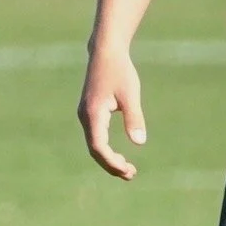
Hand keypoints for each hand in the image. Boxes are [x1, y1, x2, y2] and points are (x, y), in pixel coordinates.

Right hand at [79, 43, 145, 178]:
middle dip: (111, 165)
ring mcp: (85, 115)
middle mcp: (85, 117)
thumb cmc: (120, 70)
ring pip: (94, 145)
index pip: (99, 146)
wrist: (106, 51)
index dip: (111, 162)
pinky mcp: (89, 113)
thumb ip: (134, 118)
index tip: (128, 170)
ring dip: (109, 159)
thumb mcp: (131, 94)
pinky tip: (119, 155)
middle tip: (132, 174)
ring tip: (128, 169)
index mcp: (94, 113)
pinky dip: (106, 149)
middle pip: (95, 150)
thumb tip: (140, 142)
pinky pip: (95, 138)